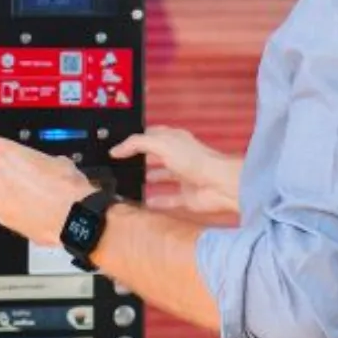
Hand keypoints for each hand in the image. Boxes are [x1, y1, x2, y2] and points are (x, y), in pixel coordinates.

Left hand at [0, 131, 97, 246]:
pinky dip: (15, 210)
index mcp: (3, 153)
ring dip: (11, 193)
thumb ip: (37, 159)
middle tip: (29, 178)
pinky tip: (35, 210)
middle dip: (7, 174)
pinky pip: (4, 209)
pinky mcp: (1, 218)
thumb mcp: (57, 160)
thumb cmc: (65, 188)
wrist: (72, 218)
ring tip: (36, 196)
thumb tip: (43, 165)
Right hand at [111, 126, 240, 214]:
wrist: (221, 185)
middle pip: (156, 156)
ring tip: (131, 181)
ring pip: (162, 177)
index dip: (135, 139)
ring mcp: (184, 177)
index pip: (151, 135)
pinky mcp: (187, 197)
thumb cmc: (196, 159)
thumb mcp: (161, 144)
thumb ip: (138, 144)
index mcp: (174, 139)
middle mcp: (179, 157)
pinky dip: (158, 201)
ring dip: (149, 178)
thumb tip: (117, 149)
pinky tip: (146, 202)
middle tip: (123, 163)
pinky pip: (169, 199)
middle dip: (141, 158)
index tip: (118, 145)